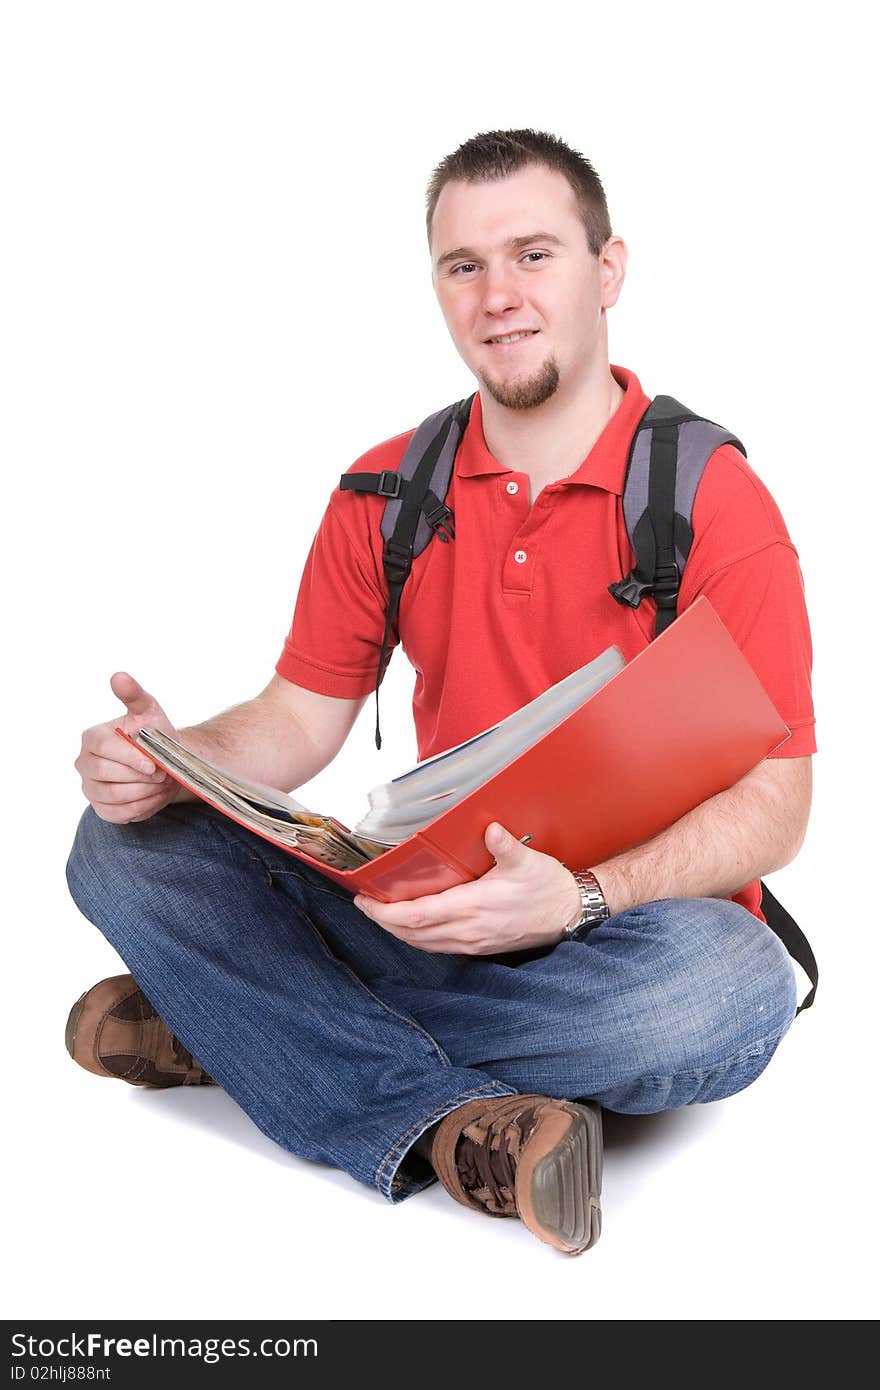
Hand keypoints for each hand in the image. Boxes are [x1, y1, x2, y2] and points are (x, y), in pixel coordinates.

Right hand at [75, 671, 180, 823]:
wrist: (165, 763)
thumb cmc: (155, 735)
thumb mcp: (148, 712)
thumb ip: (134, 695)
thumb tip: (118, 677)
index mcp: (92, 737)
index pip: (103, 748)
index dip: (129, 757)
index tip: (153, 763)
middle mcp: (84, 763)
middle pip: (107, 774)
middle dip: (140, 776)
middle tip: (162, 773)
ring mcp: (90, 788)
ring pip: (114, 795)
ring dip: (145, 791)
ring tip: (162, 783)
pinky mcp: (101, 809)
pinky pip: (119, 814)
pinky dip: (142, 807)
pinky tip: (155, 796)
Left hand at [353, 822, 580, 954]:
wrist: (571, 913)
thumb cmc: (548, 886)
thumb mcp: (528, 861)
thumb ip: (505, 846)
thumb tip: (491, 829)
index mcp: (474, 907)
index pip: (417, 916)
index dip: (385, 912)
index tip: (365, 901)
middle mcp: (469, 930)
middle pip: (412, 934)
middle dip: (383, 921)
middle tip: (364, 904)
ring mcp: (474, 942)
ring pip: (423, 944)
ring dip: (398, 931)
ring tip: (381, 914)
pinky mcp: (480, 947)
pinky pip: (438, 947)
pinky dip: (418, 937)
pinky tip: (412, 925)